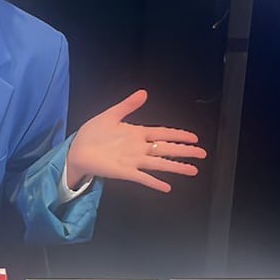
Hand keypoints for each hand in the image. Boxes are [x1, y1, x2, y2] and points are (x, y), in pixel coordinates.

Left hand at [64, 89, 205, 192]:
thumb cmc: (92, 133)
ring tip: (193, 170)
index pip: (163, 133)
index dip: (179, 135)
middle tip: (202, 154)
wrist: (77, 150)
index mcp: (137, 133)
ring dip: (176, 167)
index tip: (194, 137)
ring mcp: (133, 160)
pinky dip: (155, 182)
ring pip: (159, 163)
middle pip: (166, 149)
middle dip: (185, 151)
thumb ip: (128, 105)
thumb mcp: (110, 115)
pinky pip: (143, 178)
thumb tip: (144, 92)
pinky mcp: (125, 172)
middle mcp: (139, 148)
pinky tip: (167, 187)